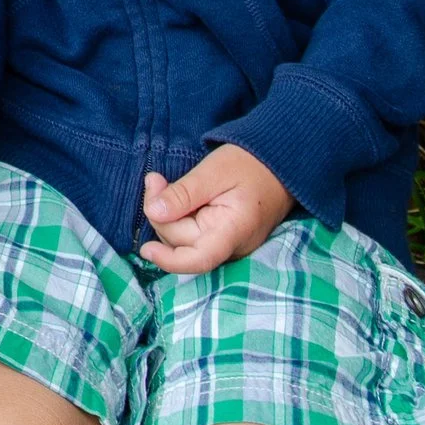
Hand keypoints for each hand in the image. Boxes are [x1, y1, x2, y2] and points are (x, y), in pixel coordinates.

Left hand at [140, 144, 291, 274]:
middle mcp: (234, 246)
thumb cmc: (249, 164)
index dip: (169, 260)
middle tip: (155, 179)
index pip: (200, 259)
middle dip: (160, 213)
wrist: (279, 165)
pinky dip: (177, 217)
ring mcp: (230, 245)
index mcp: (235, 230)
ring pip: (183, 239)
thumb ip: (183, 193)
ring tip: (162, 182)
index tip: (145, 250)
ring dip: (166, 214)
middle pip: (182, 242)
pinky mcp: (224, 238)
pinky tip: (175, 196)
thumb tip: (153, 212)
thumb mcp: (213, 172)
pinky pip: (192, 235)